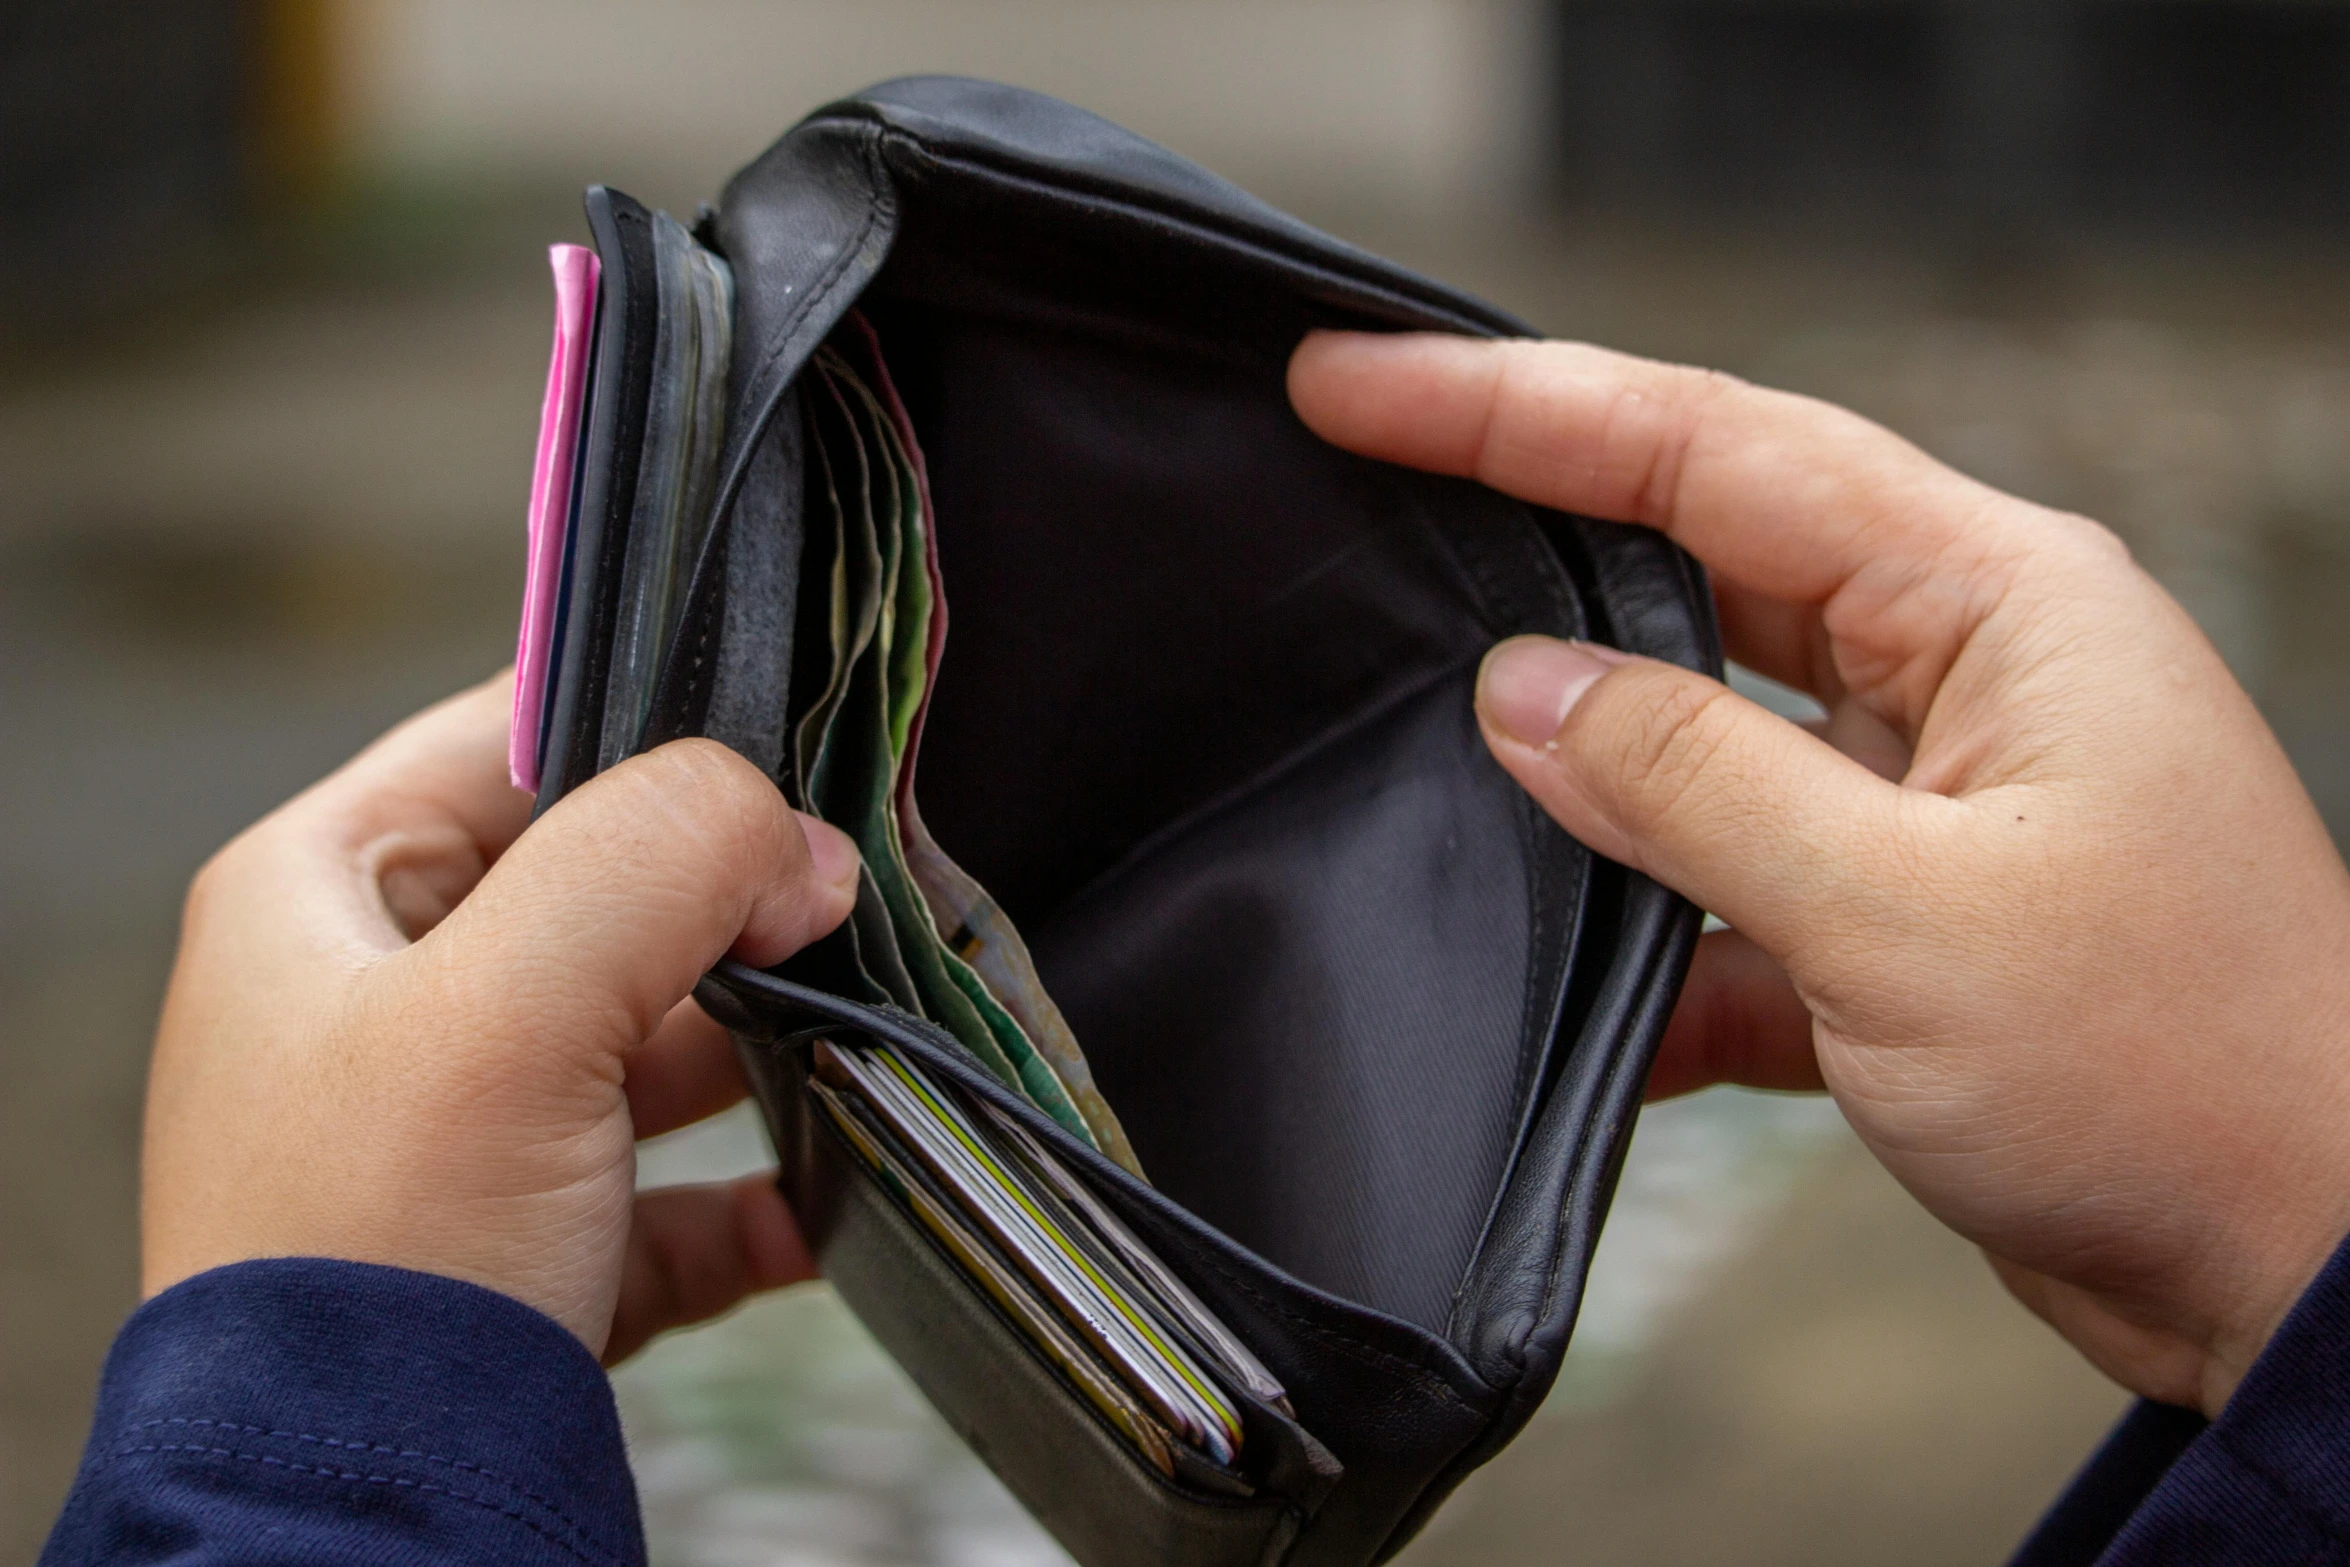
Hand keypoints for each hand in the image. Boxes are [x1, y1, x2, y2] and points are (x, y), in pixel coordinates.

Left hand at [142, 674, 858, 1363]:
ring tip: (852, 1047)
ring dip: (765, 1044)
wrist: (360, 1531)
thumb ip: (661, 858)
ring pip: (653, 1039)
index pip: (509, 738)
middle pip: (604, 891)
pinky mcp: (533, 1252)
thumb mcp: (507, 1010)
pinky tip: (824, 1200)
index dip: (655, 734)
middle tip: (834, 911)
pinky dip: (759, 1193)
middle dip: (734, 904)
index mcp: (320, 898)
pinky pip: (676, 1191)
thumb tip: (799, 842)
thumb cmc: (373, 1259)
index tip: (784, 766)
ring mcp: (460, 1133)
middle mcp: (382, 1004)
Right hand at [1291, 332, 2349, 1418]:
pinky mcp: (1901, 916)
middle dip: (1528, 530)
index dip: (1516, 409)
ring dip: (1586, 761)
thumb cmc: (2184, 1078)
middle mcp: (1964, 670)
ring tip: (1431, 735)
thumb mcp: (1904, 914)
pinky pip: (1732, 886)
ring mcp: (1930, 794)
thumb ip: (1689, 782)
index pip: (1714, 449)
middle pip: (1700, 555)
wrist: (2312, 1276)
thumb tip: (1521, 693)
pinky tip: (1587, 1003)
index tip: (1359, 385)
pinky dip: (1655, 940)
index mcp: (1997, 602)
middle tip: (1358, 488)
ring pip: (1703, 727)